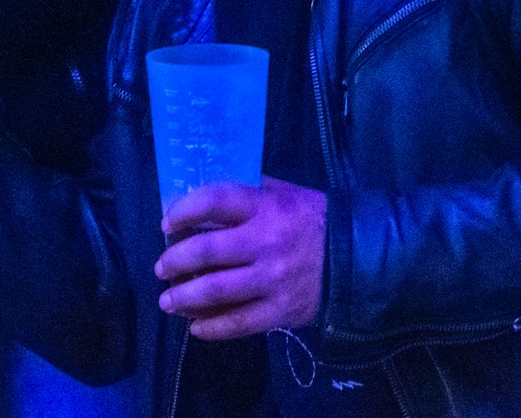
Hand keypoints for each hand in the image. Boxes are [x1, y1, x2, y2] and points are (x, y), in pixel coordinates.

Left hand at [153, 177, 327, 340]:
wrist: (360, 257)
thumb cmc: (313, 219)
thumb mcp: (283, 192)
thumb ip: (246, 192)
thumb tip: (199, 194)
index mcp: (265, 207)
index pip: (213, 202)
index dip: (183, 210)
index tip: (167, 223)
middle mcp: (266, 243)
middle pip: (207, 252)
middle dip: (175, 261)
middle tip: (161, 268)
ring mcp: (274, 280)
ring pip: (217, 291)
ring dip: (184, 298)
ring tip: (168, 301)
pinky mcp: (283, 311)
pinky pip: (240, 322)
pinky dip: (213, 328)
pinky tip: (196, 327)